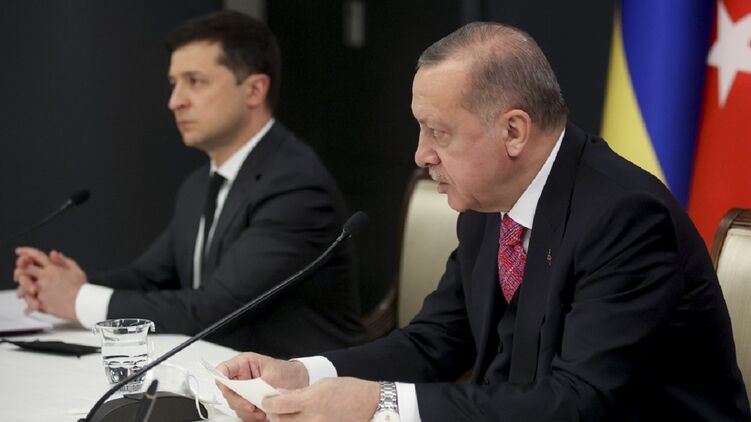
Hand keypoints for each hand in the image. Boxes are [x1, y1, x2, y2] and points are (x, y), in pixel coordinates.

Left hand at [14, 247, 86, 319]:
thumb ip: (64, 261)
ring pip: (22, 287)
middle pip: (24, 270)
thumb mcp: (77, 270)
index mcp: (53, 269)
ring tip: (23, 293)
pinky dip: (28, 303)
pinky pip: (28, 302)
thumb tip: (54, 253)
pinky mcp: (40, 302)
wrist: (81, 304)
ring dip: (22, 289)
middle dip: (19, 271)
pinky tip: (31, 305)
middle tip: (18, 275)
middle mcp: (45, 278)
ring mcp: (41, 290)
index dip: (26, 252)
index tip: (20, 251)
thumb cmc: (81, 288)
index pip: (36, 256)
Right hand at [216, 352, 309, 420]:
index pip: (223, 369)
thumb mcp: (274, 374)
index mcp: (244, 364)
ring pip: (235, 404)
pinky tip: (263, 414)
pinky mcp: (249, 403)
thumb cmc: (287, 372)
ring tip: (262, 411)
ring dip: (247, 411)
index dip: (221, 378)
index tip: (228, 388)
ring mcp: (244, 391)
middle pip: (227, 391)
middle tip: (251, 406)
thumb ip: (259, 384)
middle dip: (239, 401)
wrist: (300, 381)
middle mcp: (241, 377)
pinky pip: (244, 413)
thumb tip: (250, 393)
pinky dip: (252, 416)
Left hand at [262, 377, 378, 421]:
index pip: (279, 405)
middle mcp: (313, 418)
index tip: (267, 400)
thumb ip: (301, 392)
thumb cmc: (350, 391)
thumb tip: (282, 396)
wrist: (371, 405)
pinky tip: (300, 420)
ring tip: (287, 415)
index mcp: (312, 401)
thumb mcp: (323, 384)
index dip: (268, 403)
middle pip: (280, 421)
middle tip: (274, 408)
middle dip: (274, 414)